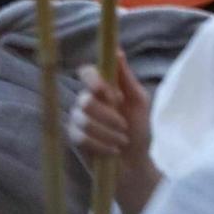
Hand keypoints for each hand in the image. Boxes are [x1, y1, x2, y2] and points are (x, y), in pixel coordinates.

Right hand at [69, 51, 151, 174]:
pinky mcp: (74, 138)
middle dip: (108, 115)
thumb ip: (126, 78)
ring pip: (83, 120)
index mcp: (102, 88)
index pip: (87, 72)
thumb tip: (117, 51)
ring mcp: (77, 120)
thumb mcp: (139, 102)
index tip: (106, 91)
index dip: (93, 80)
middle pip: (84, 100)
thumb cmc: (138, 129)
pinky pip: (81, 137)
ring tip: (122, 139)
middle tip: (124, 124)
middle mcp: (86, 100)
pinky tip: (113, 149)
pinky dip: (101, 144)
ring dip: (108, 132)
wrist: (135, 162)